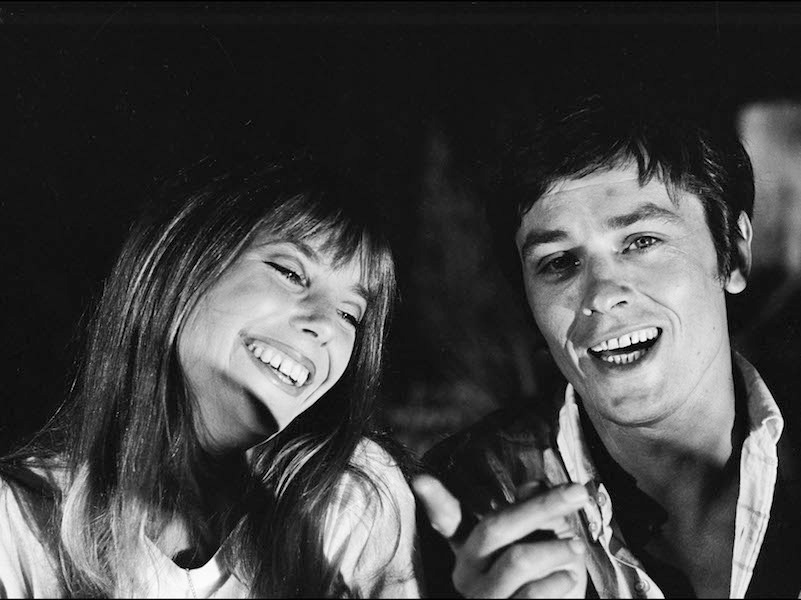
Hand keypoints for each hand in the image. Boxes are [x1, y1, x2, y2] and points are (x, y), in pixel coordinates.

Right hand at [413, 474, 588, 597]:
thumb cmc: (549, 581)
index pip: (449, 520)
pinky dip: (558, 581)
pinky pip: (532, 593)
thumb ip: (535, 514)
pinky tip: (568, 578)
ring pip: (517, 559)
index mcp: (471, 547)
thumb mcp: (545, 541)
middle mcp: (467, 572)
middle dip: (541, 506)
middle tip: (577, 492)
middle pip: (495, 527)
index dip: (435, 500)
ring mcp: (482, 598)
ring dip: (557, 549)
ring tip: (577, 548)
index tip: (420, 479)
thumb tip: (534, 484)